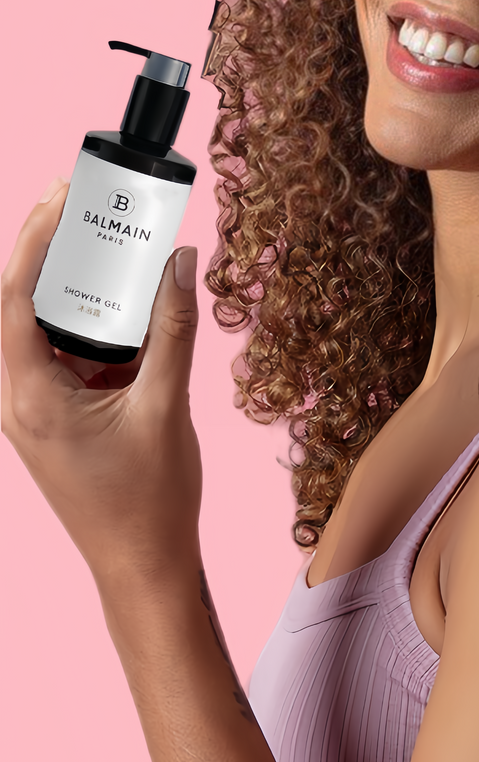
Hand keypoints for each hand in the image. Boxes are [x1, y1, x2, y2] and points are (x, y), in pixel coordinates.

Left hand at [1, 179, 203, 593]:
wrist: (142, 565)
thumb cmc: (148, 501)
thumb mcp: (166, 406)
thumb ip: (173, 330)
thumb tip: (180, 263)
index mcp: (31, 397)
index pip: (13, 300)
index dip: (34, 241)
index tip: (61, 196)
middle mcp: (20, 399)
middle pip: (23, 307)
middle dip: (53, 253)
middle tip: (86, 205)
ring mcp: (37, 409)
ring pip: (48, 330)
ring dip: (80, 292)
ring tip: (117, 252)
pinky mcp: (58, 416)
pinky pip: (69, 356)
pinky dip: (97, 329)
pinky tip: (135, 313)